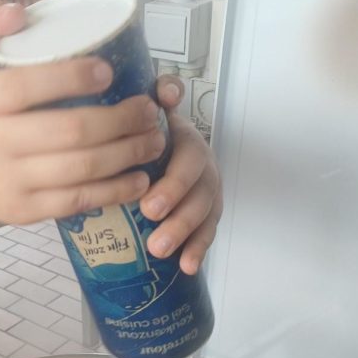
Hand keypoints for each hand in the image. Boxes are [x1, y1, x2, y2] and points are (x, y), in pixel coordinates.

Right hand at [0, 0, 167, 225]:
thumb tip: (17, 12)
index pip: (25, 86)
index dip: (70, 77)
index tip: (110, 72)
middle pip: (68, 131)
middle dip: (121, 121)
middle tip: (149, 111)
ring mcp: (8, 180)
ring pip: (80, 169)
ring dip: (128, 154)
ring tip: (155, 141)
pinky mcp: (25, 210)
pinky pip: (78, 200)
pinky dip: (115, 190)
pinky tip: (140, 179)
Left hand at [139, 76, 222, 274]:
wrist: (164, 151)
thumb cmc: (151, 134)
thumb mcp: (150, 112)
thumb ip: (157, 98)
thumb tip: (166, 91)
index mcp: (186, 141)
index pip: (188, 155)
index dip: (175, 178)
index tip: (150, 203)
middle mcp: (202, 166)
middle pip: (197, 185)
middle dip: (175, 204)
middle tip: (150, 217)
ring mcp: (208, 191)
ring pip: (204, 211)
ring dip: (184, 230)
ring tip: (159, 249)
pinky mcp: (207, 215)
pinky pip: (207, 232)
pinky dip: (199, 250)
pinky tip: (188, 267)